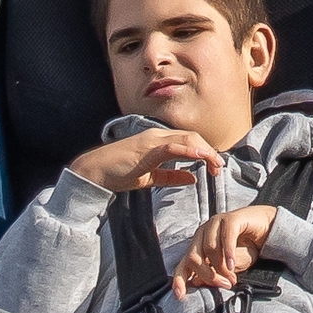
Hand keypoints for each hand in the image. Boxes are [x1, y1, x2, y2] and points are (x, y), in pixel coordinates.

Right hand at [67, 127, 223, 193]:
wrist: (93, 173)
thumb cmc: (118, 173)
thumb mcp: (150, 177)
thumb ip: (171, 176)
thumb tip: (192, 177)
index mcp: (158, 140)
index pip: (188, 140)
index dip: (206, 151)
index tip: (215, 166)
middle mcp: (156, 135)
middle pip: (191, 137)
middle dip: (209, 151)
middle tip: (219, 168)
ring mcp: (150, 140)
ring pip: (185, 139)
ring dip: (204, 151)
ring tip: (215, 164)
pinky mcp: (144, 149)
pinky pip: (171, 146)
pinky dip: (188, 150)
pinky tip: (201, 157)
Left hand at [172, 203, 278, 295]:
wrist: (267, 228)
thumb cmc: (247, 247)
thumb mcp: (228, 267)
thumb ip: (213, 273)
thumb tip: (197, 282)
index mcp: (198, 245)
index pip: (183, 264)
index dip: (179, 280)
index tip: (180, 295)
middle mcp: (202, 233)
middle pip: (193, 258)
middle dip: (208, 276)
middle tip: (224, 285)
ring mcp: (215, 224)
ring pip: (209, 249)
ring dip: (221, 268)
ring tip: (232, 278)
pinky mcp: (230, 218)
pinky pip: (225, 237)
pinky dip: (228, 254)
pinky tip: (232, 265)